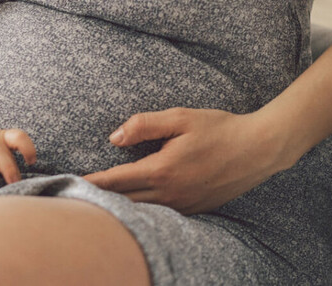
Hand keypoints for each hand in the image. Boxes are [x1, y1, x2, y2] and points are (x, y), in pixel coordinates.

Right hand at [0, 128, 35, 183]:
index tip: (31, 162)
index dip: (28, 147)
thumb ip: (11, 165)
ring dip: (4, 165)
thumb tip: (30, 186)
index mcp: (3, 139)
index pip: (18, 137)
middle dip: (12, 167)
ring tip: (10, 180)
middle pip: (5, 150)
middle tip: (17, 183)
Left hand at [83, 107, 288, 214]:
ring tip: (100, 202)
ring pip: (143, 212)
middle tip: (78, 196)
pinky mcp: (195, 209)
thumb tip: (114, 138)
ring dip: (121, 207)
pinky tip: (136, 204)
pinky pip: (162, 214)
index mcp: (162, 170)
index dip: (92, 182)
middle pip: (125, 202)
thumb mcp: (181, 118)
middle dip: (101, 199)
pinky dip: (144, 211)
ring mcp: (183, 205)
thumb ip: (144, 125)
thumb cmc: (219, 128)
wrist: (259, 149)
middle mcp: (170, 194)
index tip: (73, 183)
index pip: (116, 181)